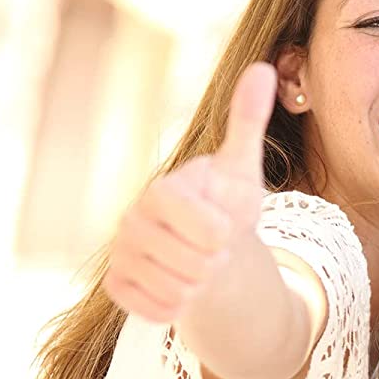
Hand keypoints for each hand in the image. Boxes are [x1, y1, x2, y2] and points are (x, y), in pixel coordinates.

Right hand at [103, 64, 273, 322]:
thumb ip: (248, 122)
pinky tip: (178, 286)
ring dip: (200, 286)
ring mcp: (120, 254)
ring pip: (178, 293)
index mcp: (161, 191)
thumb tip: (263, 67)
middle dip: (216, 264)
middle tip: (212, 248)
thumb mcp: (242, 169)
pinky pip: (156, 311)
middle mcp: (130, 220)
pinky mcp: (116, 286)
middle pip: (195, 267)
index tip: (225, 226)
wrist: (209, 250)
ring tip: (197, 264)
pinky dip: (177, 307)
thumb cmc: (227, 206)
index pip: (207, 231)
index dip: (224, 236)